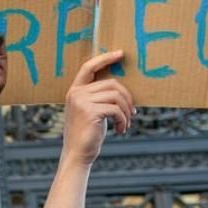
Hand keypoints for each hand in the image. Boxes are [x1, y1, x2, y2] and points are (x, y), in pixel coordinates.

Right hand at [62, 51, 133, 165]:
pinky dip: (123, 120)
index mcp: (75, 91)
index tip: (121, 54)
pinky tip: (121, 129)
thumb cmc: (86, 134)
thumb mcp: (90, 111)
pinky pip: (116, 109)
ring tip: (126, 123)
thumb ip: (98, 97)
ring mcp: (82, 102)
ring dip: (126, 110)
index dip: (105, 58)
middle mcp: (76, 94)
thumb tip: (121, 88)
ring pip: (116, 96)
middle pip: (111, 83)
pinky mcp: (90, 112)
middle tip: (132, 112)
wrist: (77, 154)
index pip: (89, 67)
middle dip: (127, 97)